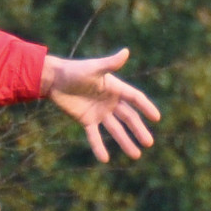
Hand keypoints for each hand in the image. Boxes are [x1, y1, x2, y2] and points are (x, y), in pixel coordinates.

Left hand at [41, 49, 160, 162]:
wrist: (54, 79)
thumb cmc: (74, 70)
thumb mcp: (93, 68)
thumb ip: (110, 64)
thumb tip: (126, 51)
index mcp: (114, 88)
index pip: (134, 99)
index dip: (146, 107)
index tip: (157, 118)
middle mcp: (110, 101)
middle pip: (128, 118)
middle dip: (138, 130)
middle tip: (149, 143)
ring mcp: (99, 112)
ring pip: (115, 130)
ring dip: (125, 142)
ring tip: (135, 156)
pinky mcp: (86, 120)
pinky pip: (94, 136)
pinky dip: (99, 147)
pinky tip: (105, 159)